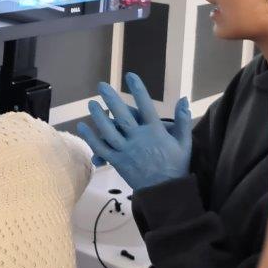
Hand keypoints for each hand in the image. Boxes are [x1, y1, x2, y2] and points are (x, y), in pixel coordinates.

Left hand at [78, 72, 192, 190]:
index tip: (130, 76)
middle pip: (122, 116)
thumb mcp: (184, 142)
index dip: (138, 90)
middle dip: (111, 99)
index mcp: (156, 132)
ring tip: (91, 103)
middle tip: (102, 85)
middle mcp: (139, 140)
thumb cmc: (176, 165)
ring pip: (109, 131)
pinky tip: (83, 126)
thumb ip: (183, 120)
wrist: (166, 191)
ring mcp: (127, 151)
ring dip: (98, 116)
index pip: (146, 106)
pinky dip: (91, 138)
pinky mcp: (118, 162)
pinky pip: (102, 148)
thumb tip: (183, 98)